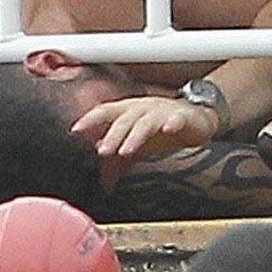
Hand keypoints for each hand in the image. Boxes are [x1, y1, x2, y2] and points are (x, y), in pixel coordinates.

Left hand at [72, 95, 221, 160]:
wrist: (196, 118)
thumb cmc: (162, 127)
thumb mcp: (138, 142)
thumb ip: (118, 151)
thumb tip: (97, 164)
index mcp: (130, 110)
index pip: (106, 111)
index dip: (90, 119)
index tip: (74, 130)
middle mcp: (143, 108)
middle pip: (125, 118)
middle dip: (113, 135)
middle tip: (102, 151)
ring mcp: (163, 111)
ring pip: (146, 121)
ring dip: (135, 135)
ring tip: (126, 150)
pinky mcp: (183, 117)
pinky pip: (177, 119)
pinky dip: (172, 123)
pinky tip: (169, 129)